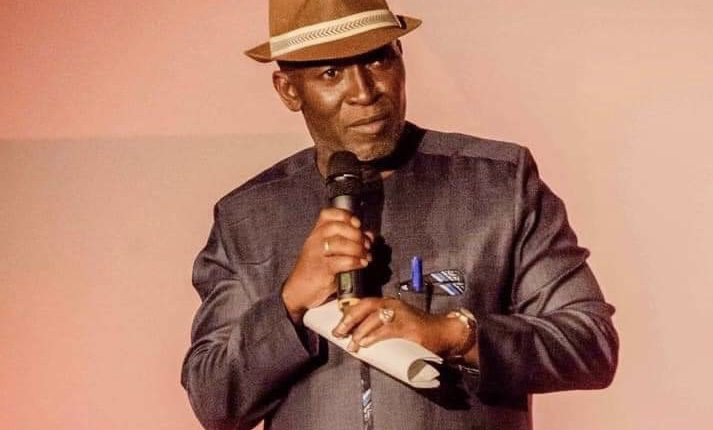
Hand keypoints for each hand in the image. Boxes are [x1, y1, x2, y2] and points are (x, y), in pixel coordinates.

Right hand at [281, 208, 372, 322]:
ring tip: (366, 256)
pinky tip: (362, 264)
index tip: (357, 223)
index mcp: (315, 233)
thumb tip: (369, 235)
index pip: (327, 214)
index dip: (344, 215)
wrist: (297, 291)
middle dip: (356, 234)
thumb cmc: (316, 270)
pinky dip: (356, 261)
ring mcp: (316, 254)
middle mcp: (314, 240)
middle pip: (336, 227)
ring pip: (340, 243)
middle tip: (366, 244)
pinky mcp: (321, 269)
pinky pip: (342, 261)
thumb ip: (348, 241)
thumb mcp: (328, 253)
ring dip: (358, 248)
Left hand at [331, 298, 463, 355]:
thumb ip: (380, 328)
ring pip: (375, 318)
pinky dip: (374, 336)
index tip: (336, 325)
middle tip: (338, 332)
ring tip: (351, 344)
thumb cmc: (418, 331)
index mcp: (388, 303)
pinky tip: (365, 343)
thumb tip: (358, 339)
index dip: (348, 313)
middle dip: (349, 319)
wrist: (444, 333)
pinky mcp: (409, 328)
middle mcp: (393, 305)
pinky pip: (387, 329)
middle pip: (365, 307)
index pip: (363, 303)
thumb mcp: (396, 324)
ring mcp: (402, 315)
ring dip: (359, 331)